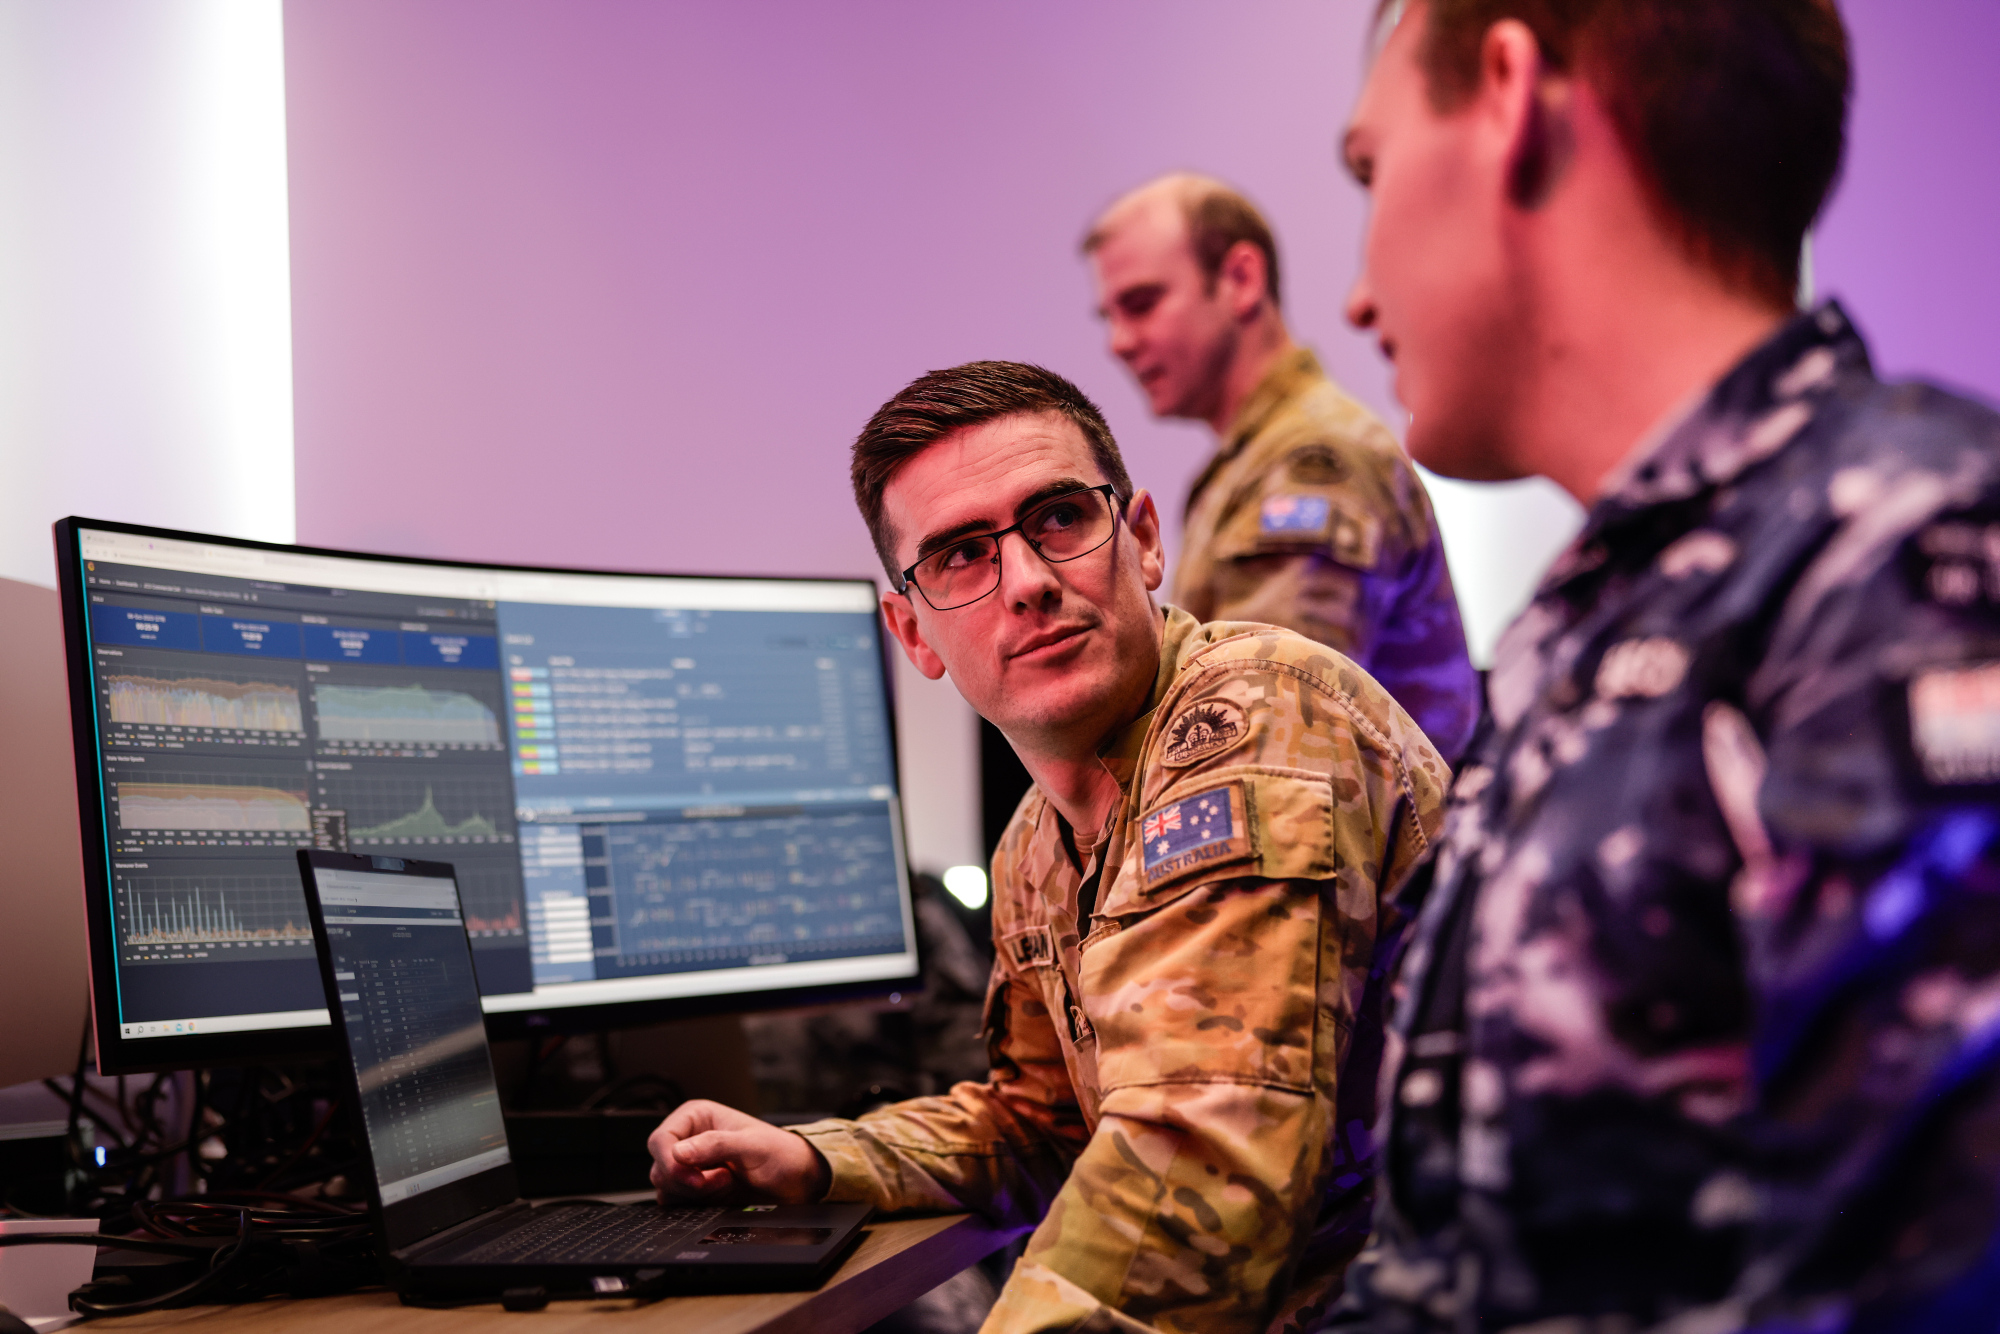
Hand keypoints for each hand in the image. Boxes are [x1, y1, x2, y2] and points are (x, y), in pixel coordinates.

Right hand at [647, 1099, 830, 1204]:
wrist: (798, 1182)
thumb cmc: (781, 1154)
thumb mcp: (753, 1145)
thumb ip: (716, 1145)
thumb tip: (678, 1152)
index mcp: (697, 1118)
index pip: (660, 1140)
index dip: (671, 1163)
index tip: (696, 1178)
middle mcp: (690, 1141)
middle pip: (661, 1168)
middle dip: (690, 1182)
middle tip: (724, 1180)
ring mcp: (691, 1168)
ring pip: (667, 1189)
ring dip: (696, 1195)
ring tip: (728, 1184)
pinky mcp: (697, 1192)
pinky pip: (679, 1204)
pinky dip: (698, 1206)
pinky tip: (723, 1197)